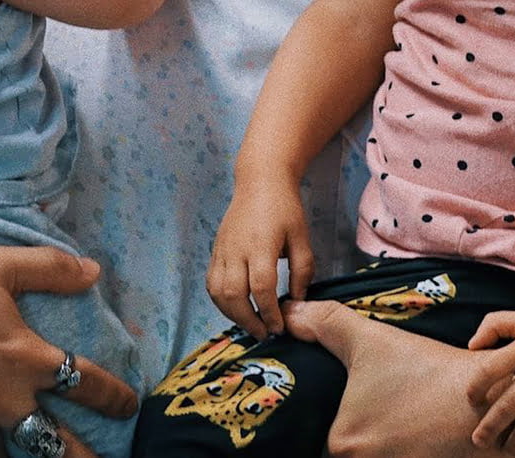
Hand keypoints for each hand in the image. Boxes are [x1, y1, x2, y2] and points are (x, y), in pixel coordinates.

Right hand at [206, 178, 313, 339]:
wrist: (260, 180)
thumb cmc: (285, 207)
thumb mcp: (302, 236)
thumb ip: (303, 271)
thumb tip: (297, 301)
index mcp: (261, 245)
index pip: (261, 288)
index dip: (269, 313)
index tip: (280, 327)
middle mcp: (236, 248)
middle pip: (234, 294)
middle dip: (248, 320)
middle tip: (264, 333)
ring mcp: (222, 249)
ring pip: (218, 291)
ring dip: (232, 314)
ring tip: (250, 323)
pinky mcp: (215, 249)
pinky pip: (211, 282)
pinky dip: (221, 301)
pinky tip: (236, 308)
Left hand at [283, 299, 486, 456]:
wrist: (489, 398)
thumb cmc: (425, 370)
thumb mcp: (370, 339)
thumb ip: (324, 322)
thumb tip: (287, 312)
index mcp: (343, 444)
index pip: (321, 436)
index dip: (333, 415)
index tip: (353, 400)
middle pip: (350, 450)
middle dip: (357, 431)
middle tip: (377, 405)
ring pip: (373, 456)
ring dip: (380, 442)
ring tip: (395, 416)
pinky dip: (401, 451)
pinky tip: (412, 432)